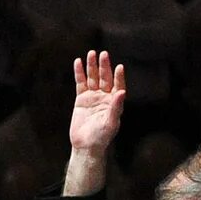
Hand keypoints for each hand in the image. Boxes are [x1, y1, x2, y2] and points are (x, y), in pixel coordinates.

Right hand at [66, 48, 127, 162]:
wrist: (85, 145)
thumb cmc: (101, 137)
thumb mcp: (111, 123)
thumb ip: (116, 107)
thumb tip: (122, 92)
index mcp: (115, 102)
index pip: (118, 85)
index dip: (118, 77)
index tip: (119, 67)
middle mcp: (105, 97)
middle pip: (105, 78)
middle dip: (104, 66)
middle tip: (103, 54)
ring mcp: (93, 97)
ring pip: (93, 78)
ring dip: (92, 66)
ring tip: (91, 54)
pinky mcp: (81, 99)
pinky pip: (80, 83)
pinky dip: (79, 73)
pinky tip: (78, 62)